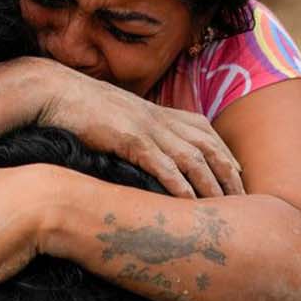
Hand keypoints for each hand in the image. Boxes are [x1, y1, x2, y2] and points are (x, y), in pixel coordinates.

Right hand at [31, 59, 242, 198]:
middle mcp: (161, 118)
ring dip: (212, 184)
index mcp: (160, 112)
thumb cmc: (82, 108)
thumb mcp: (120, 117)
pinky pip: (162, 164)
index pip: (206, 133)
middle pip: (209, 146)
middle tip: (245, 202)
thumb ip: (140, 132)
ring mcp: (147, 127)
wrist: (55, 91)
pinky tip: (190, 204)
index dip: (226, 156)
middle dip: (229, 175)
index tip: (238, 178)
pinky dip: (180, 184)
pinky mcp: (130, 138)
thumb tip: (149, 154)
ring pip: (193, 158)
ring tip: (226, 209)